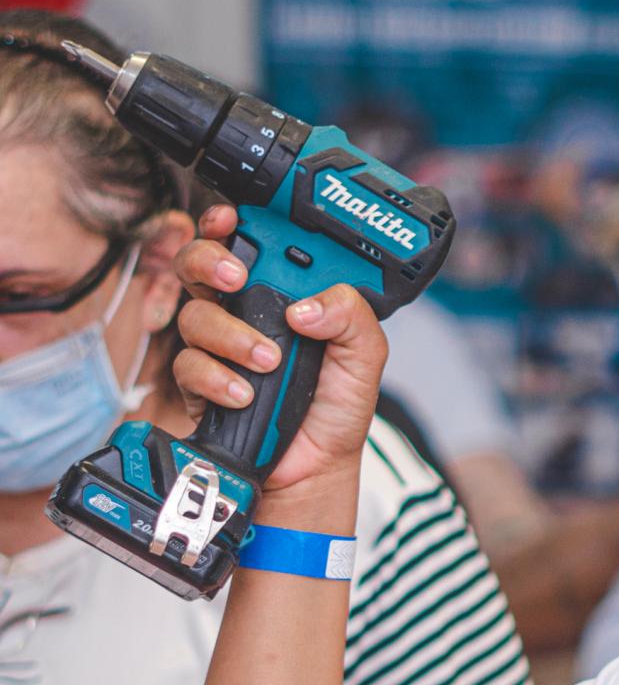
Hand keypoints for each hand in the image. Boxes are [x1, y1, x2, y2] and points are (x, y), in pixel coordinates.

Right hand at [172, 204, 387, 492]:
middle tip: (235, 279)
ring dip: (231, 336)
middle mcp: (245, 313)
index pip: (248, 244)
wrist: (316, 466)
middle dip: (209, 260)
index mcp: (283, 295)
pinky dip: (217, 378)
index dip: (230, 223)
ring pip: (195, 315)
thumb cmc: (337, 407)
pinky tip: (244, 394)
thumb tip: (305, 308)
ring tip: (269, 362)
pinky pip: (188, 365)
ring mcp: (218, 346)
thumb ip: (351, 317)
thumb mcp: (365, 356)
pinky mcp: (200, 382)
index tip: (232, 219)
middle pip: (200, 264)